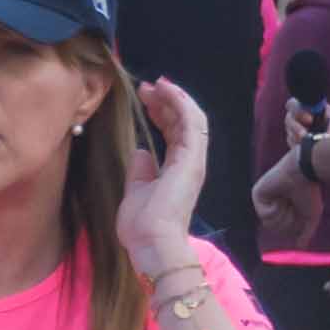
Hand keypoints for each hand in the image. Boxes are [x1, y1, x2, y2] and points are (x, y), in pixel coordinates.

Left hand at [115, 83, 213, 274]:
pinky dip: (180, 104)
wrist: (152, 245)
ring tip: (155, 85)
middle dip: (166, 101)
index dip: (163, 112)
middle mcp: (190, 163)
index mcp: (178, 170)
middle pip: (184, 122)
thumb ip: (140, 171)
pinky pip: (192, 123)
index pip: (175, 133)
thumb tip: (141, 152)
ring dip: (174, 98)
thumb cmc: (142, 226)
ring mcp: (193, 161)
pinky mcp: (192, 160)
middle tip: (147, 87)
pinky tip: (166, 91)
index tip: (147, 99)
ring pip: (192, 118)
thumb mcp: (136, 191)